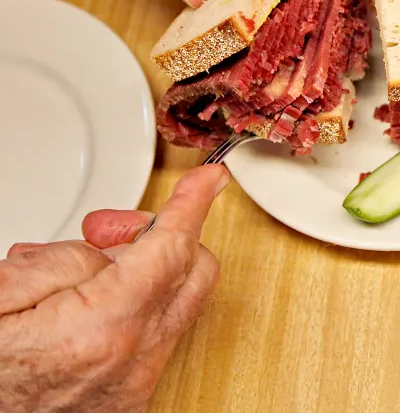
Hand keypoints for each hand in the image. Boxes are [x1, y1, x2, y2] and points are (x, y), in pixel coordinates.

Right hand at [0, 165, 228, 412]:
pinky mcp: (130, 399)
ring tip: (69, 280)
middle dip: (161, 237)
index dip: (191, 204)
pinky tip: (79, 312)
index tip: (209, 179)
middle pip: (191, 272)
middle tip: (108, 233)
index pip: (172, 248)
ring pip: (171, 303)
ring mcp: (136, 384)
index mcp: (101, 328)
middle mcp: (132, 359)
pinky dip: (128, 312)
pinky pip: (151, 337)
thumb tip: (108, 249)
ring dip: (138, 275)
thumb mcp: (3, 295)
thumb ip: (64, 260)